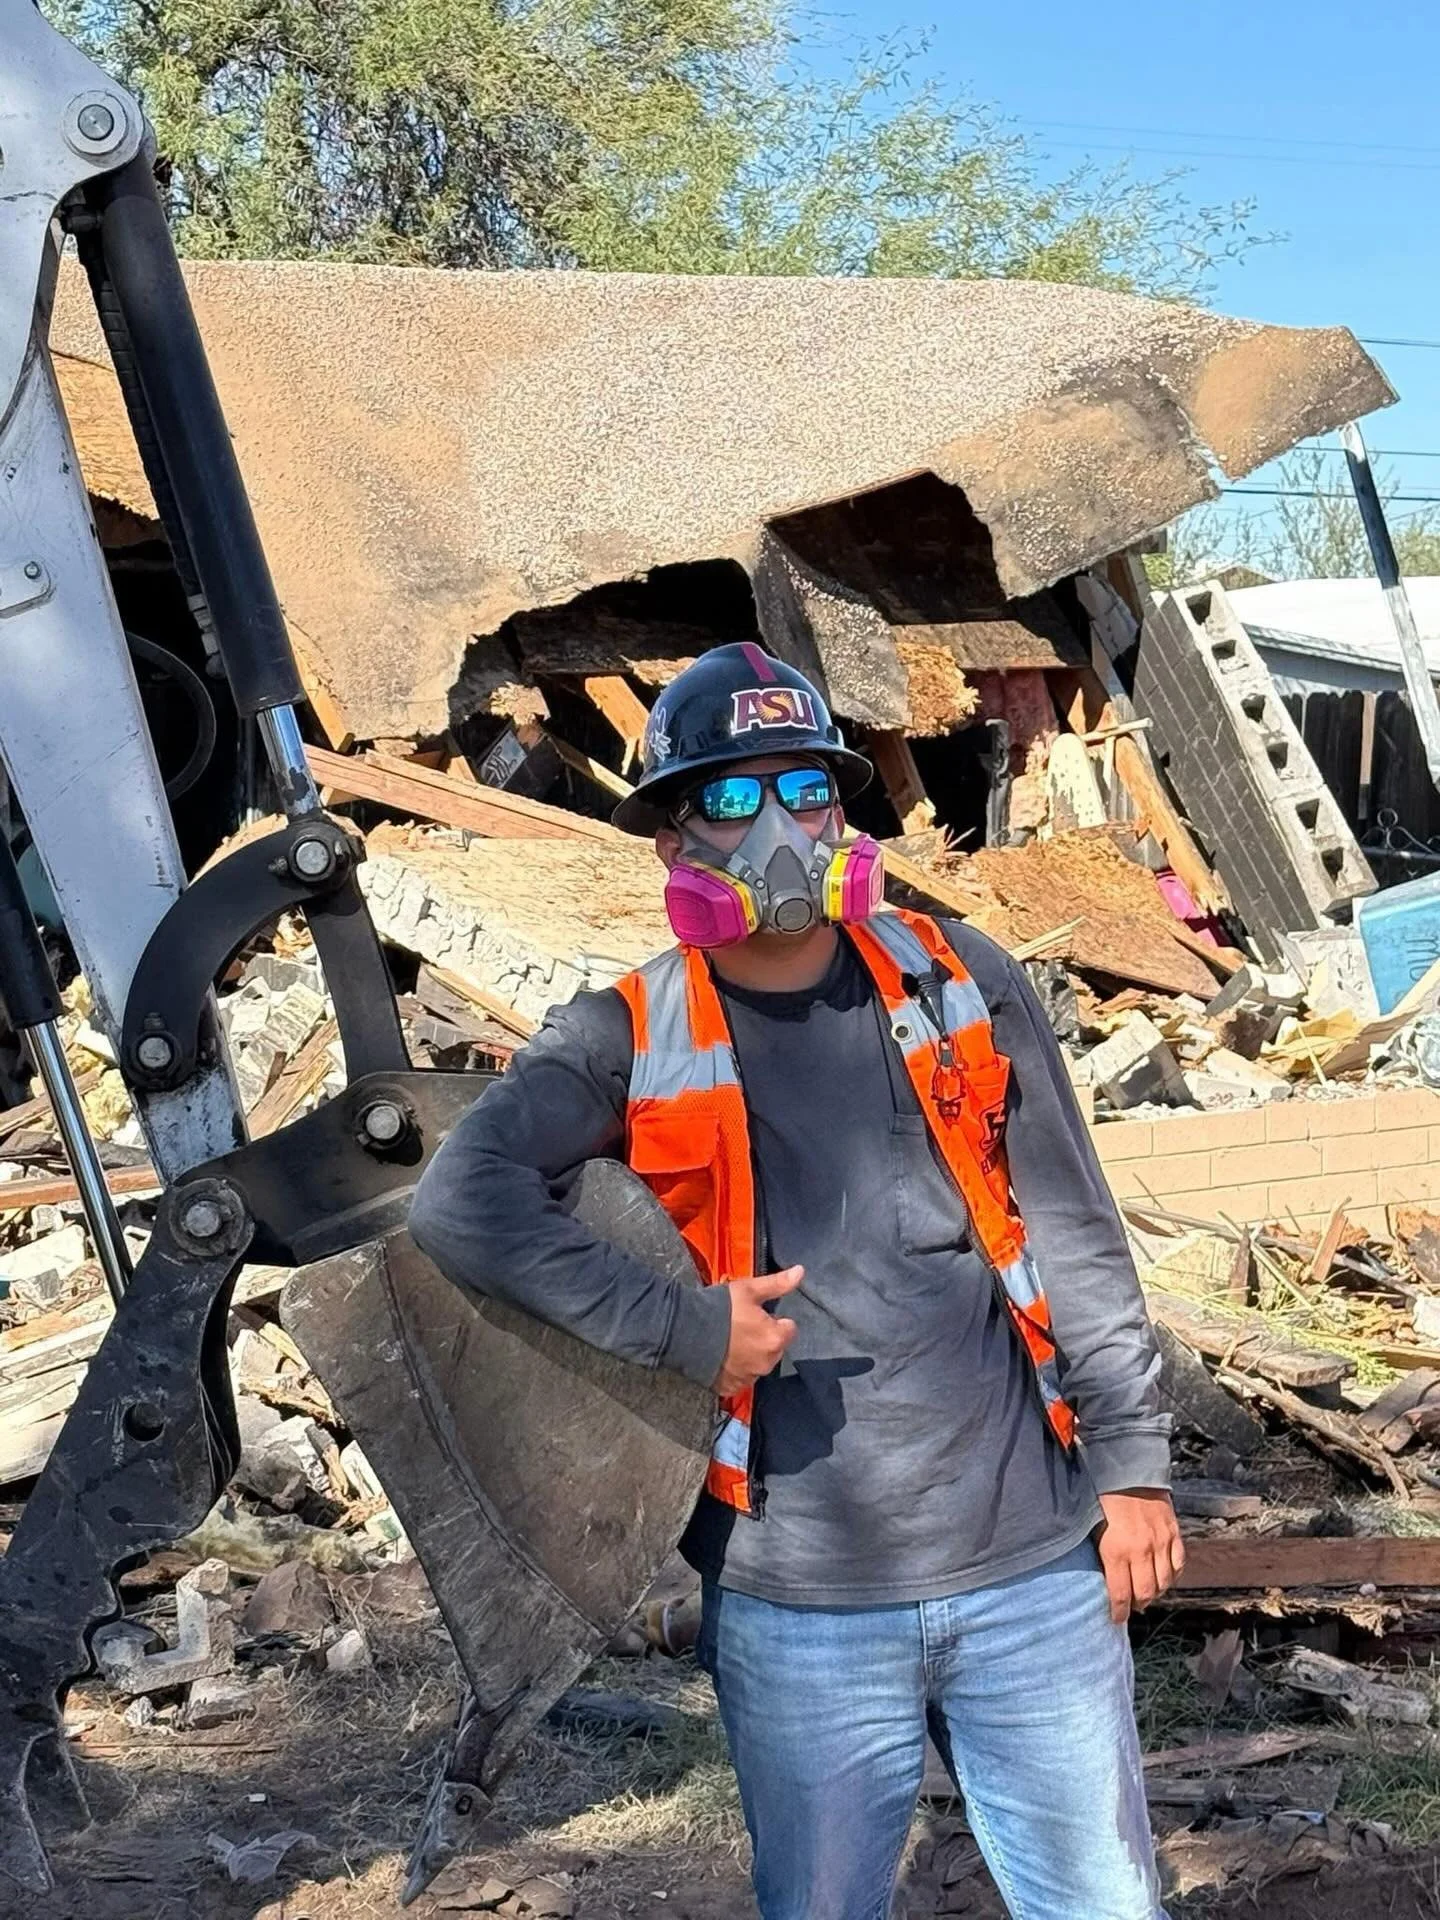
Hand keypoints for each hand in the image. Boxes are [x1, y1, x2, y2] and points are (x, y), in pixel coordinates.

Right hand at [713, 1266, 803, 1396]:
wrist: (684, 1331)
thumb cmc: (720, 1308)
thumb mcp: (749, 1290)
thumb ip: (777, 1284)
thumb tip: (801, 1272)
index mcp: (775, 1338)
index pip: (789, 1328)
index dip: (774, 1319)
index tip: (757, 1314)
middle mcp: (767, 1362)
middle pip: (775, 1347)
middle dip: (764, 1337)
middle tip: (742, 1325)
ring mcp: (749, 1377)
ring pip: (759, 1362)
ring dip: (751, 1354)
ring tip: (730, 1339)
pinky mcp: (732, 1387)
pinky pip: (742, 1376)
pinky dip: (736, 1368)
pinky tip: (723, 1355)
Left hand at [1094, 1489, 1184, 1623]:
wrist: (1126, 1464)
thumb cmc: (1101, 1494)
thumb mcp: (1091, 1526)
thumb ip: (1100, 1553)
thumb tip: (1101, 1577)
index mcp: (1116, 1550)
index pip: (1120, 1594)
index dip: (1119, 1612)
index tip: (1116, 1618)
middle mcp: (1141, 1550)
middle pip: (1145, 1593)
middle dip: (1137, 1604)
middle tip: (1132, 1607)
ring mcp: (1160, 1541)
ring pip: (1164, 1582)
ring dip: (1155, 1591)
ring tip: (1147, 1592)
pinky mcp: (1173, 1531)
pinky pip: (1178, 1563)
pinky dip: (1172, 1574)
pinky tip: (1164, 1576)